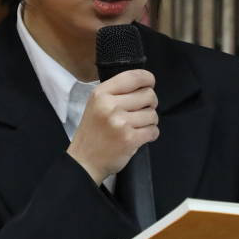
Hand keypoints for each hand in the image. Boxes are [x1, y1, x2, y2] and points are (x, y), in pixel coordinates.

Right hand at [66, 69, 158, 184]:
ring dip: (150, 121)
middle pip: (149, 95)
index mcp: (101, 94)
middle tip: (141, 111)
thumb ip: (116, 92)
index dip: (148, 79)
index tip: (149, 85)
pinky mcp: (130, 139)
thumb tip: (145, 85)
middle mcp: (110, 106)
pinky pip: (153, 131)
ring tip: (137, 127)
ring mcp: (121, 123)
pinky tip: (139, 136)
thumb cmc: (93, 132)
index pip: (134, 77)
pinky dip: (150, 134)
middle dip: (150, 104)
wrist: (84, 161)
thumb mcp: (96, 104)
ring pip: (153, 114)